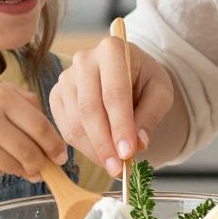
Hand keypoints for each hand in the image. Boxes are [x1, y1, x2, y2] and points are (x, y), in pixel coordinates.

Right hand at [0, 75, 67, 179]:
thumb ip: (22, 101)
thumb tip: (49, 133)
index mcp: (0, 95)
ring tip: (23, 164)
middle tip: (45, 166)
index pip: (40, 127)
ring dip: (23, 169)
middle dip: (42, 163)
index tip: (60, 155)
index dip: (54, 145)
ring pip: (14, 166)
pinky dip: (1, 169)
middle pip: (30, 152)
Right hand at [48, 37, 174, 176]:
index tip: (129, 154)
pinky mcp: (56, 95)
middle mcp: (84, 60)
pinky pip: (65, 128)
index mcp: (112, 49)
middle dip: (104, 144)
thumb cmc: (145, 80)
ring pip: (75, 122)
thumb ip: (151, 115)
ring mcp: (66, 77)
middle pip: (90, 109)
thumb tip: (139, 144)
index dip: (121, 126)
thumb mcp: (160, 92)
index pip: (114, 93)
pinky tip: (101, 155)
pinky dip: (83, 147)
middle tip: (118, 169)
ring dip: (94, 150)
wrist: (126, 73)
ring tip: (113, 166)